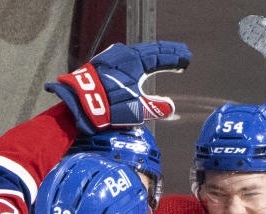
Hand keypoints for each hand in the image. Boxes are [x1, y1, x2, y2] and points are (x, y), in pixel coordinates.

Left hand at [46, 41, 190, 134]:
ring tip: (164, 56)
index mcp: (136, 61)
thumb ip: (157, 107)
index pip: (161, 56)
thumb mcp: (138, 110)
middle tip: (182, 51)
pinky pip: (127, 56)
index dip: (175, 58)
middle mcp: (124, 54)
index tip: (187, 58)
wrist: (78, 104)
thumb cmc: (109, 106)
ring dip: (153, 54)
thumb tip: (171, 107)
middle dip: (167, 51)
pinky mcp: (102, 63)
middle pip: (151, 50)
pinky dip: (139, 58)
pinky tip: (139, 61)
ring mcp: (112, 57)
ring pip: (138, 51)